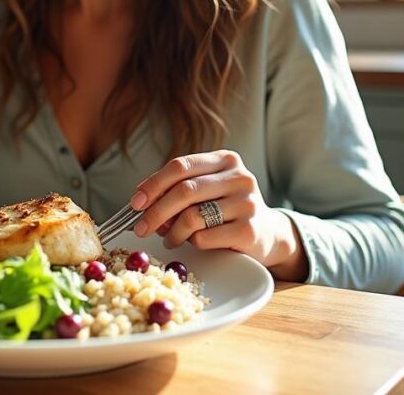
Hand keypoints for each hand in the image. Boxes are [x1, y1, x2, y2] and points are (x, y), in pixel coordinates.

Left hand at [130, 150, 307, 280]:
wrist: (268, 234)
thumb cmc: (227, 209)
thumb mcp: (207, 189)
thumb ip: (178, 188)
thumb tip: (141, 200)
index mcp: (225, 160)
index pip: (181, 166)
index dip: (153, 184)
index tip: (136, 202)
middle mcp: (239, 177)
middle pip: (184, 191)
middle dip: (156, 212)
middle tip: (141, 228)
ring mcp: (247, 203)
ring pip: (192, 216)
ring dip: (172, 231)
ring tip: (169, 239)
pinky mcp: (249, 230)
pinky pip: (205, 237)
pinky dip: (191, 242)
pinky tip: (193, 243)